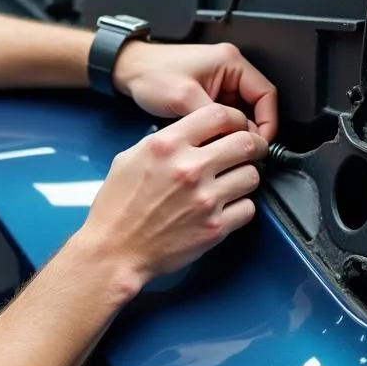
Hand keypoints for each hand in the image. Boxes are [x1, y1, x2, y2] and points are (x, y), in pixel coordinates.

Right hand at [80, 103, 267, 286]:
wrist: (114, 250)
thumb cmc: (117, 208)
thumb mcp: (128, 159)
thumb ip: (163, 141)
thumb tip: (191, 133)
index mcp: (166, 146)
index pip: (219, 115)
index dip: (234, 119)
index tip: (235, 128)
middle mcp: (189, 169)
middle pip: (246, 143)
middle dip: (251, 146)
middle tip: (247, 152)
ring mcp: (205, 199)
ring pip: (252, 175)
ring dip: (244, 177)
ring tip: (231, 182)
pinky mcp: (215, 227)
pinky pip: (248, 208)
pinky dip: (240, 207)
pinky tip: (224, 207)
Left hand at [111, 40, 277, 140]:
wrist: (127, 70)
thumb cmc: (150, 74)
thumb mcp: (184, 98)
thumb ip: (213, 119)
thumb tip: (234, 139)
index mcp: (231, 62)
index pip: (266, 94)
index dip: (268, 122)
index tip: (260, 143)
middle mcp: (229, 69)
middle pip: (256, 106)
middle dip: (249, 129)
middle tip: (242, 151)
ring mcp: (219, 82)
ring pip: (240, 113)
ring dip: (233, 131)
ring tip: (225, 148)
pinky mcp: (207, 93)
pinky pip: (224, 115)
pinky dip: (221, 129)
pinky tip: (212, 141)